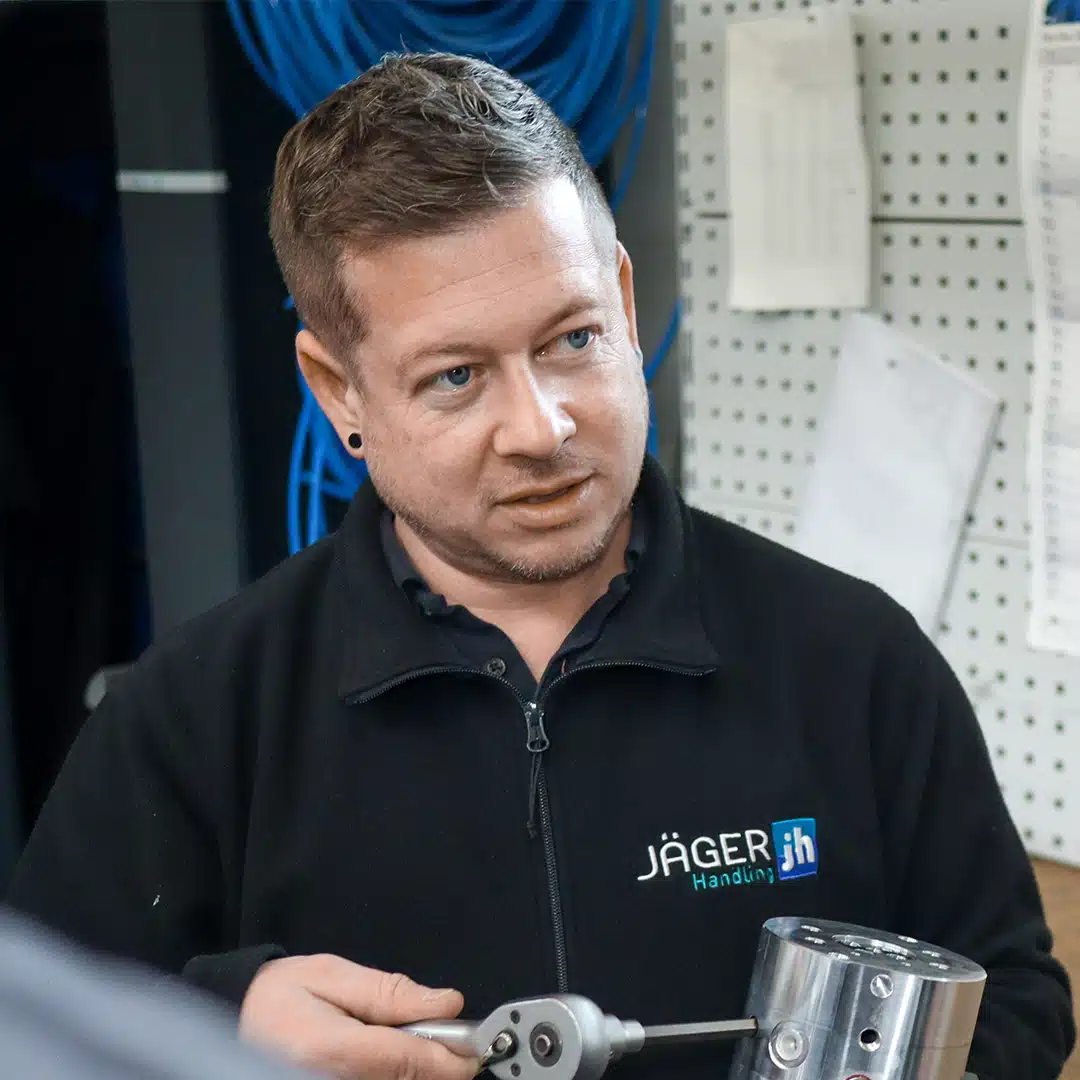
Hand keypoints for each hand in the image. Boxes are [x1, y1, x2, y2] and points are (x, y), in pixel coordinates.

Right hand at [239, 954, 479, 1079]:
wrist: (236, 1022)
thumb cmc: (279, 996)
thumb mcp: (332, 975)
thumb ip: (389, 992)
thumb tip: (445, 1003)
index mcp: (329, 1050)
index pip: (406, 1059)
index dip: (449, 1057)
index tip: (475, 1050)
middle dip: (434, 1062)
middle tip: (447, 1037)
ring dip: (417, 1069)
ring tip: (411, 1040)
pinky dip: (396, 1073)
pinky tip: (392, 1054)